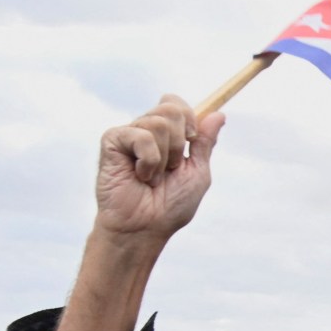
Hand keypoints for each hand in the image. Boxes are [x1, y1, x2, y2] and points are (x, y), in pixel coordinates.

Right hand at [94, 96, 223, 245]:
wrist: (145, 227)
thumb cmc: (170, 206)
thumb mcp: (197, 172)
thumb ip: (204, 143)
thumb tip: (218, 114)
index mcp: (166, 136)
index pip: (175, 103)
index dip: (189, 117)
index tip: (191, 140)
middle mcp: (145, 131)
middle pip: (171, 109)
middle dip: (178, 143)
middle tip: (169, 168)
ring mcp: (128, 135)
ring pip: (158, 123)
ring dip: (164, 158)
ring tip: (152, 177)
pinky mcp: (112, 141)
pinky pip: (141, 136)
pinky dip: (149, 161)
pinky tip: (139, 175)